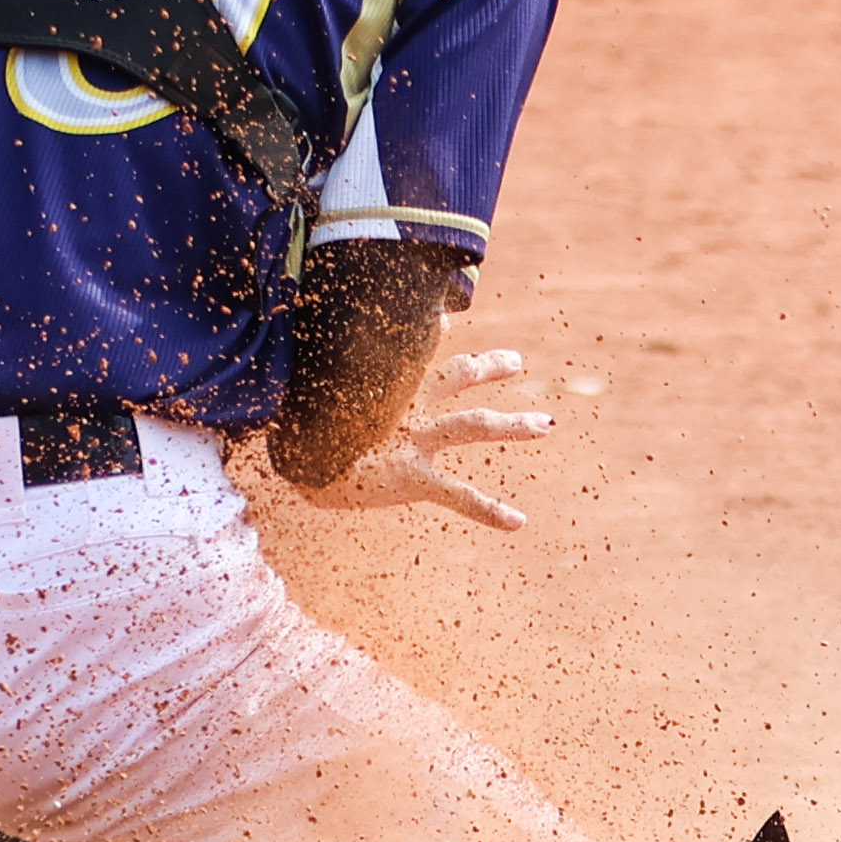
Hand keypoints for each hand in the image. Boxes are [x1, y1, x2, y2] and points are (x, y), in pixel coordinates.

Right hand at [295, 350, 559, 528]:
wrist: (294, 470)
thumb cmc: (303, 435)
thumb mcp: (320, 401)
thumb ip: (327, 381)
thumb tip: (317, 355)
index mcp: (386, 389)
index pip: (416, 350)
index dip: (433, 332)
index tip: (447, 318)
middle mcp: (406, 407)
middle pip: (457, 375)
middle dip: (489, 367)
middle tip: (518, 362)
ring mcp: (413, 439)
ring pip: (474, 423)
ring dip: (513, 424)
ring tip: (546, 426)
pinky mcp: (412, 476)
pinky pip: (459, 494)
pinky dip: (489, 509)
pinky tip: (519, 523)